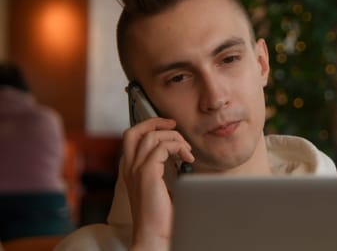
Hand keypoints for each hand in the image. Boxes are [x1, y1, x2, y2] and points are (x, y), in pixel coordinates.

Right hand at [122, 117, 194, 250]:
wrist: (154, 233)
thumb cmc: (159, 214)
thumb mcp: (159, 186)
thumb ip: (161, 168)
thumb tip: (178, 152)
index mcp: (131, 169)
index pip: (132, 138)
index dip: (149, 126)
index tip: (169, 126)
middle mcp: (130, 167)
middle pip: (134, 131)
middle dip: (155, 122)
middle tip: (174, 125)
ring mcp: (136, 169)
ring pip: (152, 136)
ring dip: (174, 138)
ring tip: (186, 151)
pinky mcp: (147, 173)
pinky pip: (162, 147)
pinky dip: (177, 147)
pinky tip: (187, 158)